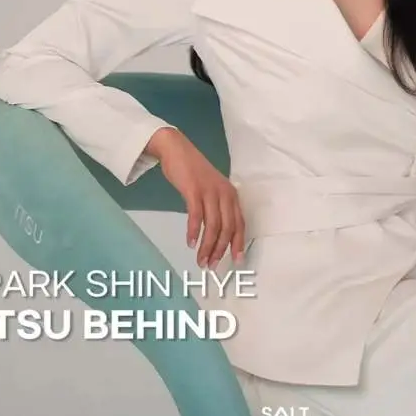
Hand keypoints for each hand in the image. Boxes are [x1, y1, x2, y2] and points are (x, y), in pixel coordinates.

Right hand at [147, 127, 245, 268]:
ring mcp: (210, 191)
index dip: (238, 243)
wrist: (177, 149)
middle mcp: (225, 193)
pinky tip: (190, 243)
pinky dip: (194, 231)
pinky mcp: (194, 189)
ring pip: (213, 225)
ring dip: (207, 246)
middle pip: (227, 228)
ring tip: (200, 261)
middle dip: (220, 250)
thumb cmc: (193, 172)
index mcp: (231, 195)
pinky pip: (196, 215)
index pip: (239, 224)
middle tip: (211, 266)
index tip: (236, 261)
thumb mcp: (211, 190)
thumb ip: (216, 208)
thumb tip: (217, 235)